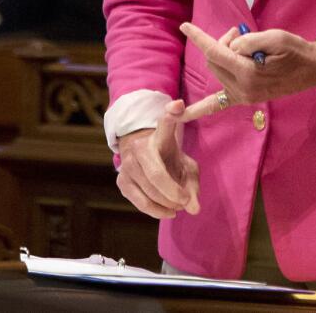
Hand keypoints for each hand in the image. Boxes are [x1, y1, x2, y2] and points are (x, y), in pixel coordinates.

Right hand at [115, 99, 199, 218]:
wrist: (142, 152)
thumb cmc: (169, 157)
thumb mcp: (185, 163)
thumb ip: (193, 184)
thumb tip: (194, 209)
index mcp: (160, 134)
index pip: (165, 123)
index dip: (171, 113)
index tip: (178, 105)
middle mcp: (140, 147)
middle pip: (156, 175)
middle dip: (174, 192)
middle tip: (187, 201)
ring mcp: (127, 164)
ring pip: (148, 191)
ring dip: (166, 204)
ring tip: (180, 206)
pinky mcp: (121, 181)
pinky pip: (139, 201)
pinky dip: (155, 210)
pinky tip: (168, 211)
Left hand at [179, 21, 315, 119]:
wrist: (312, 69)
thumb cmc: (296, 50)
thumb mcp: (275, 37)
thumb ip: (248, 41)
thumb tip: (230, 48)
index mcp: (248, 72)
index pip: (216, 52)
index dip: (199, 37)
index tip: (185, 26)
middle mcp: (242, 88)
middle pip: (214, 61)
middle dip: (222, 43)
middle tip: (240, 34)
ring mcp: (242, 96)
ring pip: (216, 71)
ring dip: (222, 56)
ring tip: (244, 48)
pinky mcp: (243, 99)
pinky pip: (216, 105)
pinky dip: (197, 110)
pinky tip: (179, 114)